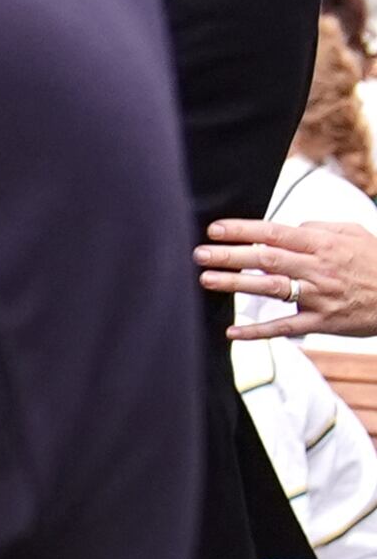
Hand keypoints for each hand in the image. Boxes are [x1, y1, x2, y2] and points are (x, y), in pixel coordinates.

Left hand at [204, 213, 376, 335]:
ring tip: (206, 280)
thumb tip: (289, 225)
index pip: (275, 233)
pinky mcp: (323, 322)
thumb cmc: (376, 261)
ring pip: (271, 288)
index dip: (243, 230)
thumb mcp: (354, 234)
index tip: (215, 229)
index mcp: (323, 244)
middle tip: (199, 254)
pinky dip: (257, 331)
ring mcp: (319, 296)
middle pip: (267, 259)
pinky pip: (285, 327)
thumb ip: (319, 227)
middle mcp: (318, 268)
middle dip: (231, 256)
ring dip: (236, 285)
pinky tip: (233, 332)